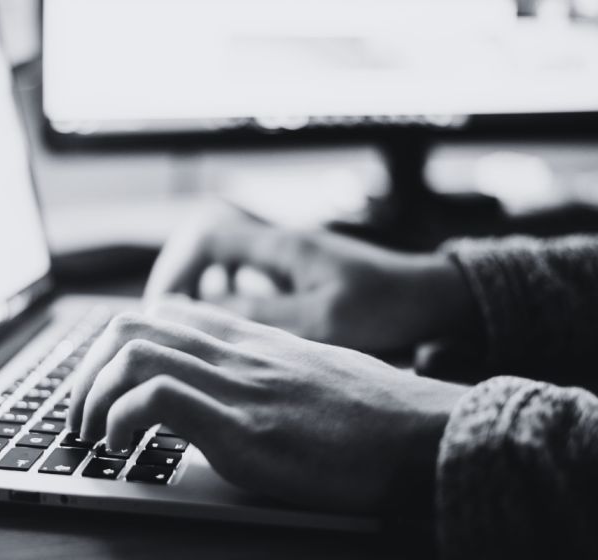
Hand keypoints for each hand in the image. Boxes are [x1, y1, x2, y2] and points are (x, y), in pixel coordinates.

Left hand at [68, 299, 467, 512]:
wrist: (423, 433)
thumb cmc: (373, 413)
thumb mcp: (310, 374)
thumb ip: (265, 371)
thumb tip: (234, 390)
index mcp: (250, 340)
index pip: (164, 313)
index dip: (117, 344)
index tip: (105, 382)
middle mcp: (236, 352)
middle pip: (131, 325)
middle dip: (87, 370)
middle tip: (81, 414)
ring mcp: (238, 386)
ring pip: (132, 353)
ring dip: (92, 396)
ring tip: (92, 434)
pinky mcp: (244, 428)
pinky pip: (156, 399)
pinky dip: (121, 420)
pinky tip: (123, 448)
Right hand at [145, 202, 477, 353]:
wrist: (435, 299)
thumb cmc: (386, 307)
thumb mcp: (320, 319)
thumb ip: (258, 315)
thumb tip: (196, 315)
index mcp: (281, 246)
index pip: (207, 238)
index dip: (178, 269)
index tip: (166, 309)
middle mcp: (281, 244)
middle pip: (208, 245)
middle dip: (183, 280)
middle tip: (171, 321)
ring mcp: (292, 258)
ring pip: (228, 262)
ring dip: (207, 290)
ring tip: (197, 328)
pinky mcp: (302, 275)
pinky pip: (251, 278)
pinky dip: (234, 298)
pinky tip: (239, 329)